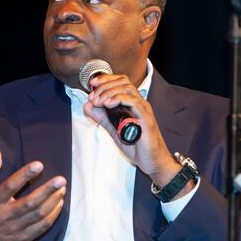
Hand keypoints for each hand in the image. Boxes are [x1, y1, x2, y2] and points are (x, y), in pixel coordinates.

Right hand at [0, 150, 65, 240]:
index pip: (9, 187)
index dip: (24, 175)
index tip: (39, 164)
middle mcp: (5, 216)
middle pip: (30, 203)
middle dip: (47, 190)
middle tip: (61, 179)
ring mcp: (15, 229)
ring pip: (39, 215)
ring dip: (53, 201)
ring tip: (62, 189)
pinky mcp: (23, 239)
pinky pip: (42, 227)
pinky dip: (53, 215)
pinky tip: (59, 203)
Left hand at [83, 74, 180, 188]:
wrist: (152, 161)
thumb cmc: (138, 147)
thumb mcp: (114, 130)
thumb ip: (102, 118)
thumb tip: (88, 106)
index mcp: (133, 104)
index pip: (121, 82)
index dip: (106, 79)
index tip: (92, 83)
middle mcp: (140, 103)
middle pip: (123, 82)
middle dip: (104, 85)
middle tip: (92, 96)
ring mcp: (143, 110)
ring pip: (127, 89)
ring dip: (109, 92)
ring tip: (98, 101)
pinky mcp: (146, 119)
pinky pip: (134, 102)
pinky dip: (119, 99)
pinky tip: (108, 104)